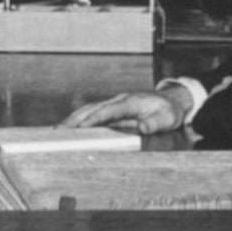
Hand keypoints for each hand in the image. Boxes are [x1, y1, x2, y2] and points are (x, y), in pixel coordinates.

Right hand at [62, 88, 188, 135]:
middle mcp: (119, 100)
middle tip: (60, 130)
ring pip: (90, 109)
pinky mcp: (114, 109)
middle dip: (76, 119)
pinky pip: (94, 113)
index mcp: (130, 102)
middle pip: (94, 108)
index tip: (82, 127)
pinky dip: (81, 118)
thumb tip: (142, 128)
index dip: (95, 118)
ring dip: (75, 118)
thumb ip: (154, 124)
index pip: (109, 110)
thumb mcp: (166, 119)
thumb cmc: (168, 111)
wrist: (172, 101)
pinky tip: (71, 127)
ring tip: (59, 130)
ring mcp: (115, 103)